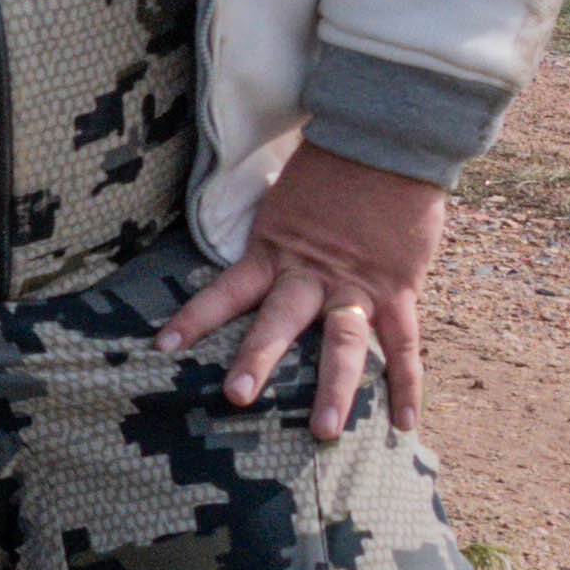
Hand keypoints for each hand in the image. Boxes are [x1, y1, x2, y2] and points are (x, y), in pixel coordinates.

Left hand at [159, 141, 449, 441]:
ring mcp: (357, 285)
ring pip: (344, 342)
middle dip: (258, 359)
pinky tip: (404, 424)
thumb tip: (242, 235)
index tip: (162, 345)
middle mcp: (311, 273)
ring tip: (324, 431)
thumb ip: (268, 228)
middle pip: (279, 321)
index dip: (196, 316)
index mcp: (275, 249)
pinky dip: (407, 384)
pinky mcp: (399, 289)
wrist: (388, 139)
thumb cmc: (332, 161)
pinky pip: (405, 344)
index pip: (227, 288)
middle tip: (235, 397)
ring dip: (335, 387)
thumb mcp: (284, 193)